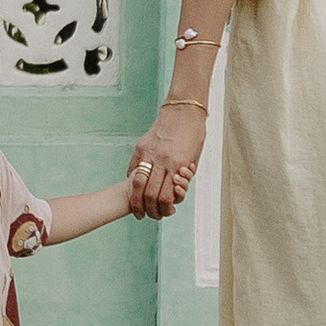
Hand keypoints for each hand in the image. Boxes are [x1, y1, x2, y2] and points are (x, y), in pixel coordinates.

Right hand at [125, 99, 204, 220]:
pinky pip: (133, 169)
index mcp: (178, 165)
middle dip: (149, 210)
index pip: (166, 197)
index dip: (163, 210)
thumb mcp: (193, 159)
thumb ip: (183, 178)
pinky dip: (132, 182)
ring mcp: (149, 153)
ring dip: (136, 201)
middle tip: (149, 215)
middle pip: (149, 194)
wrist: (184, 110)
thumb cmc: (193, 134)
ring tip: (137, 208)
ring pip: (137, 184)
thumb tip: (172, 195)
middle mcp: (162, 160)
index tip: (163, 213)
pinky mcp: (141, 147)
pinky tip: (134, 189)